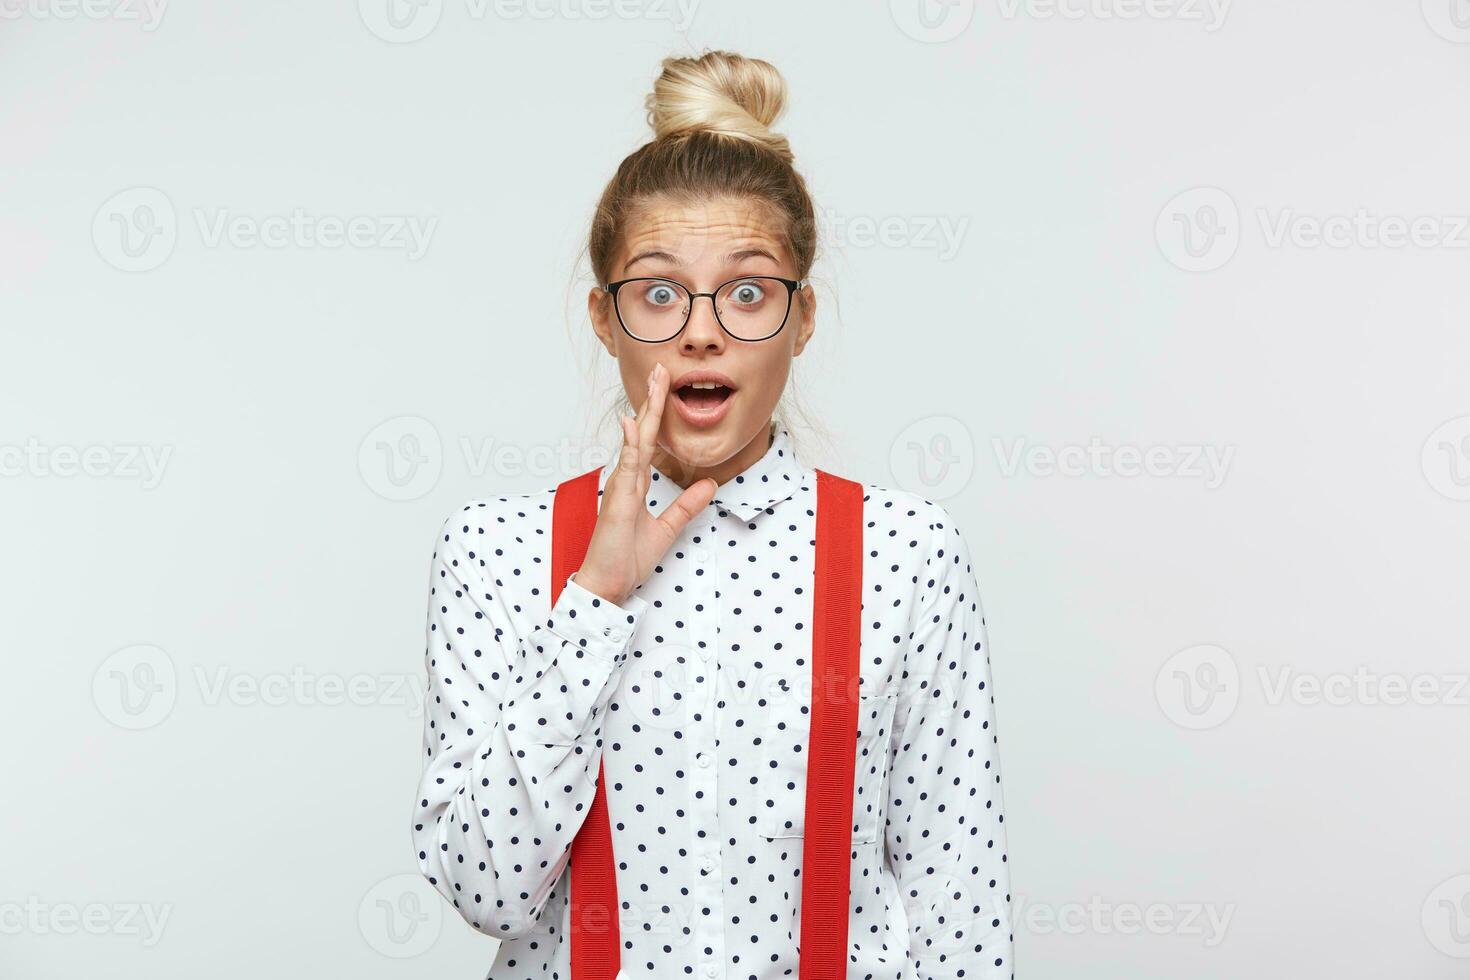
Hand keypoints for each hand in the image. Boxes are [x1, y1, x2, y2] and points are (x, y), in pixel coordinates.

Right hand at [572, 362, 716, 605]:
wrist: (607, 583)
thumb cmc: (626, 558)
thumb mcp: (667, 528)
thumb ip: (686, 505)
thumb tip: (709, 484)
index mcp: (634, 482)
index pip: (648, 439)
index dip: (656, 412)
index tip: (664, 386)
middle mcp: (625, 478)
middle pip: (641, 430)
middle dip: (652, 399)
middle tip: (660, 368)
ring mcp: (620, 486)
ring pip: (635, 439)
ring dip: (645, 410)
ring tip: (654, 382)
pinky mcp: (618, 498)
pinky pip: (627, 465)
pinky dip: (630, 442)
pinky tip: (632, 421)